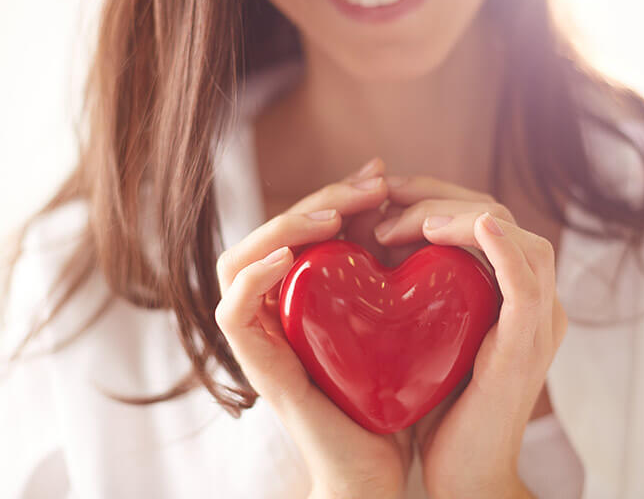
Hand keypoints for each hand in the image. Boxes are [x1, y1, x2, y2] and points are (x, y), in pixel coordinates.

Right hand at [215, 157, 413, 498]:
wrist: (381, 469)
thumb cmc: (389, 393)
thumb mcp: (394, 317)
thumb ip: (389, 270)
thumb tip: (411, 207)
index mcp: (304, 296)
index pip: (302, 227)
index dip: (335, 194)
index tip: (378, 175)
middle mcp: (276, 310)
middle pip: (272, 234)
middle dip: (320, 201)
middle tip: (371, 184)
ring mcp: (261, 337)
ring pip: (238, 261)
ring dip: (283, 228)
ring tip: (333, 216)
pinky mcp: (257, 367)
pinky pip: (232, 312)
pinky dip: (254, 277)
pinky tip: (291, 256)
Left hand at [373, 174, 567, 498]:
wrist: (462, 476)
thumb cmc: (441, 406)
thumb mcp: (430, 333)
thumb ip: (421, 290)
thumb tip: (375, 240)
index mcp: (512, 293)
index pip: (484, 218)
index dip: (438, 196)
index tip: (386, 193)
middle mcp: (535, 300)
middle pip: (500, 217)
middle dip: (441, 196)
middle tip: (387, 196)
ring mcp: (538, 322)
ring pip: (519, 238)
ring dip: (462, 216)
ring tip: (409, 221)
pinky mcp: (527, 346)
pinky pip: (526, 284)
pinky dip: (504, 249)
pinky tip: (477, 226)